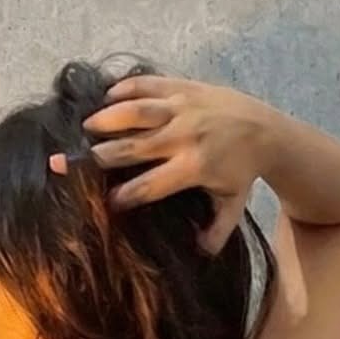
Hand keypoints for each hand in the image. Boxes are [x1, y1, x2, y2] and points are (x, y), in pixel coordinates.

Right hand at [53, 75, 270, 253]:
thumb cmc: (243, 172)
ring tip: (85, 126)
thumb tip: (198, 254)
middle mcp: (185, 136)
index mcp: (194, 168)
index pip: (148, 186)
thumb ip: (216, 232)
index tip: (104, 203)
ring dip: (107, 118)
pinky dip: (125, 88)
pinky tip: (106, 97)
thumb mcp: (232, 205)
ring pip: (137, 110)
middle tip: (72, 162)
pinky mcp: (184, 87)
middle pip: (132, 147)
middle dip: (99, 157)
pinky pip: (149, 84)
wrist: (267, 130)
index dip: (123, 196)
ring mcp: (184, 108)